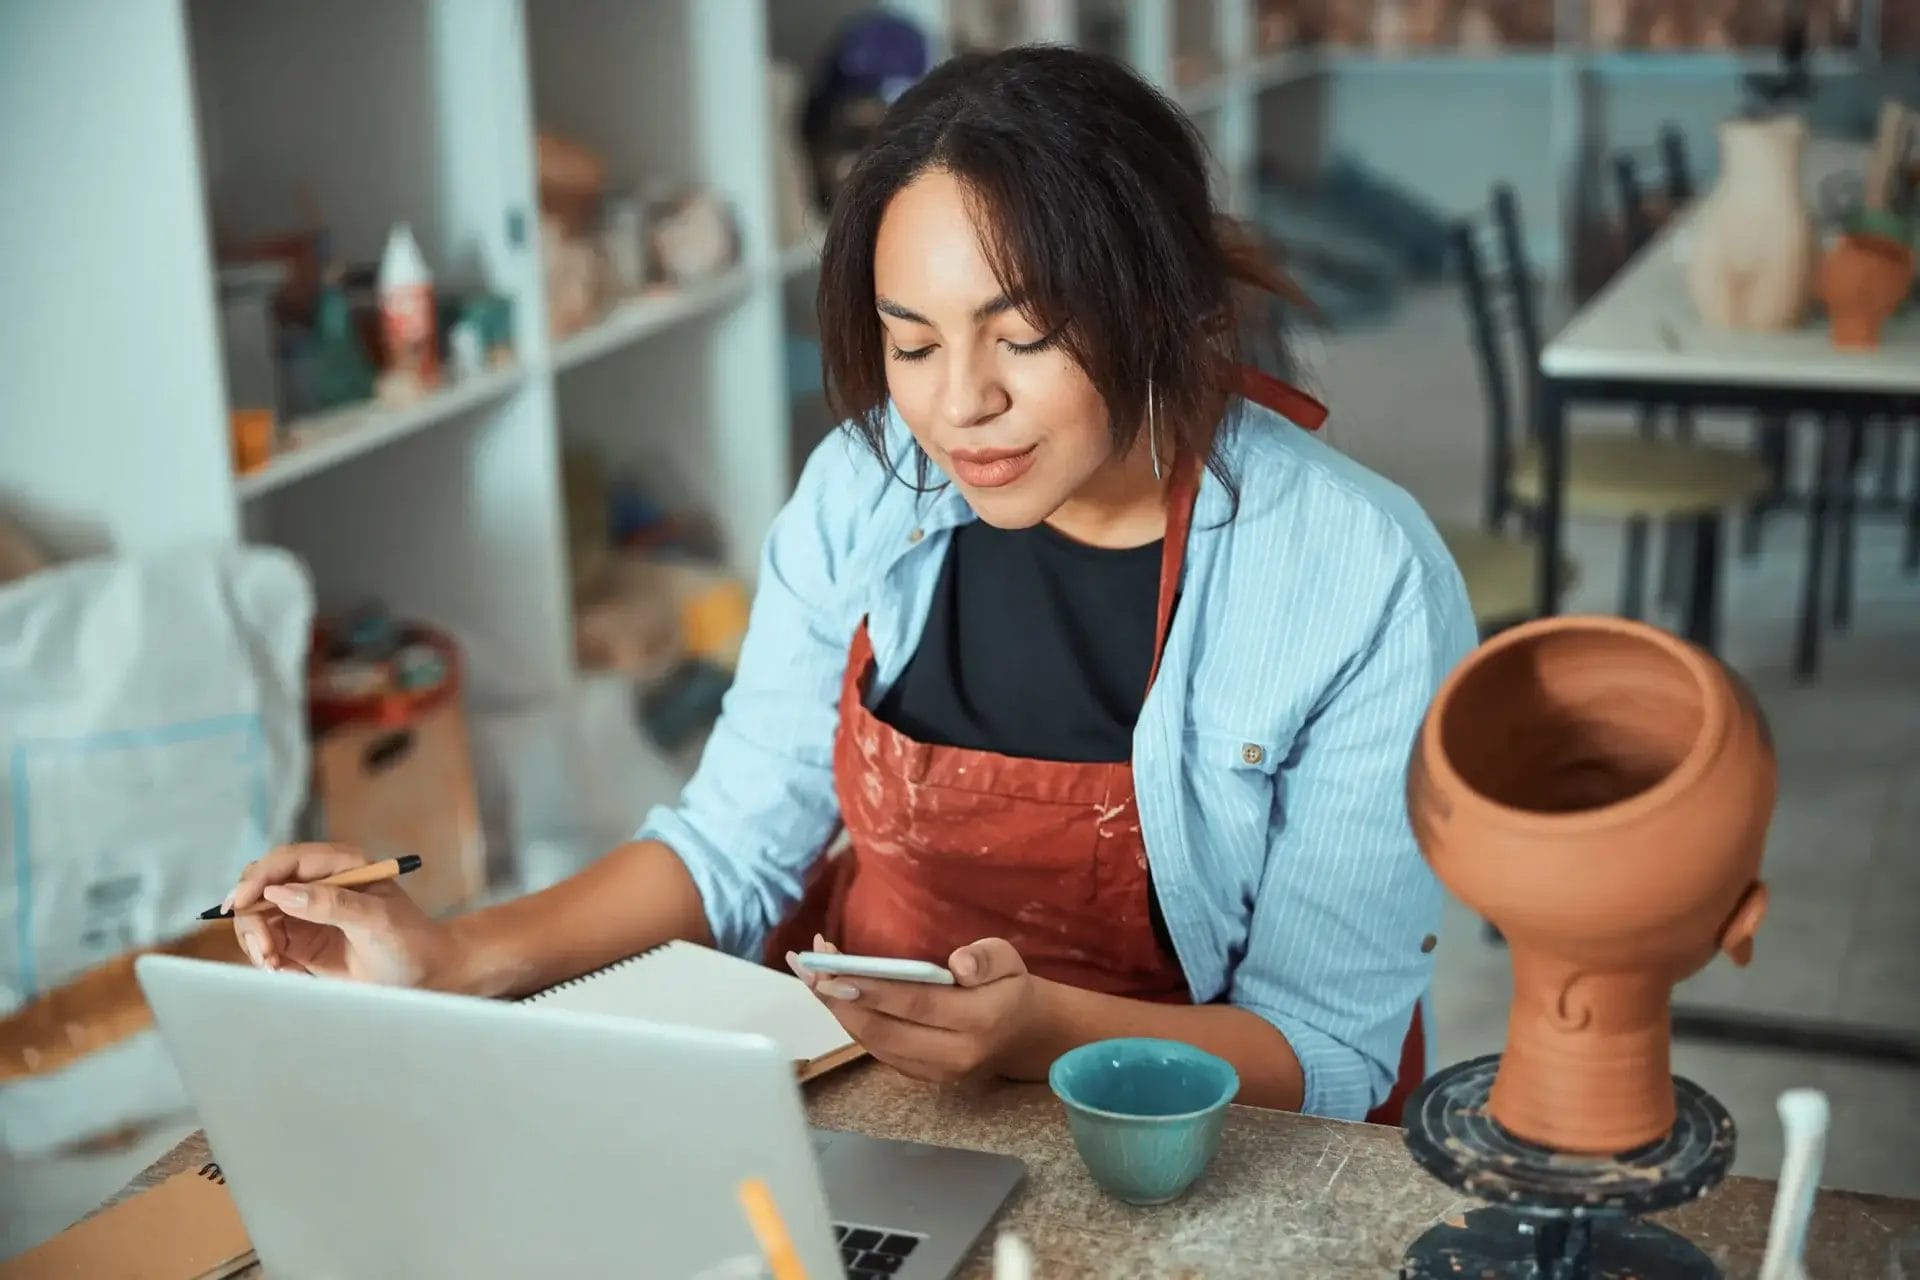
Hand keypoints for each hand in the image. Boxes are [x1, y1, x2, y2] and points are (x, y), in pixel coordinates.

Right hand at [224, 843, 456, 987]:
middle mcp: (318, 883)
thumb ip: (331, 904)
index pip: (286, 860)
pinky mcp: (300, 940)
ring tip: (276, 968)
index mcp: (340, 864)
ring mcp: (305, 912)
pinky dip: (265, 958)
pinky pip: (266, 943)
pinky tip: (284, 972)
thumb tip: (280, 893)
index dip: (257, 878)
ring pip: (256, 917)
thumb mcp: (376, 920)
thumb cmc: (410, 941)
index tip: (240, 903)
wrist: (425, 974)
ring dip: (256, 941)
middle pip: (260, 887)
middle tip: (265, 952)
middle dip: (252, 917)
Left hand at [786, 936, 1043, 1083]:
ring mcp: (937, 1072)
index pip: (918, 1004)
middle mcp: (955, 1054)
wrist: (1025, 1037)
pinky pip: (880, 1051)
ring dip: (839, 1012)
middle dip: (841, 1001)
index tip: (834, 970)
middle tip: (809, 968)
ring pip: (877, 1044)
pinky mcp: (923, 1078)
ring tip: (811, 977)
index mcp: (981, 1019)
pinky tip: (834, 997)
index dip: (873, 990)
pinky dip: (853, 1024)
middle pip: (886, 1031)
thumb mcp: (1010, 960)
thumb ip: (986, 957)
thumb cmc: (1011, 988)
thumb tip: (959, 964)